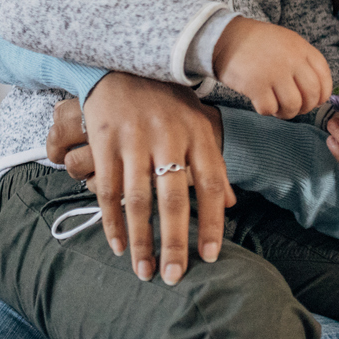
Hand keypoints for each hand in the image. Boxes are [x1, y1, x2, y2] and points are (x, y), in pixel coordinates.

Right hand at [48, 75, 230, 283]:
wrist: (123, 62)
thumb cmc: (167, 101)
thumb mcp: (198, 123)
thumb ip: (214, 164)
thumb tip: (234, 205)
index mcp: (198, 134)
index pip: (212, 185)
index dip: (212, 223)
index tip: (210, 257)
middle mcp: (168, 137)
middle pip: (174, 199)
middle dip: (174, 242)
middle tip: (175, 276)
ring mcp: (134, 139)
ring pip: (138, 200)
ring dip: (141, 240)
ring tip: (144, 271)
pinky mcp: (105, 140)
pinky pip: (108, 189)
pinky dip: (112, 221)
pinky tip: (118, 245)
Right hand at [211, 18, 333, 118]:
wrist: (225, 37)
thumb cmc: (257, 43)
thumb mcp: (286, 41)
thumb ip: (303, 60)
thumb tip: (318, 92)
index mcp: (301, 48)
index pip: (324, 77)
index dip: (323, 94)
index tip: (316, 100)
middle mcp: (291, 60)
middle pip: (312, 95)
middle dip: (306, 107)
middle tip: (295, 107)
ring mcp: (274, 73)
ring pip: (293, 106)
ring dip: (287, 112)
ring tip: (278, 107)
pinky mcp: (255, 86)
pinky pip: (270, 109)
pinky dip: (268, 111)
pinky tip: (262, 103)